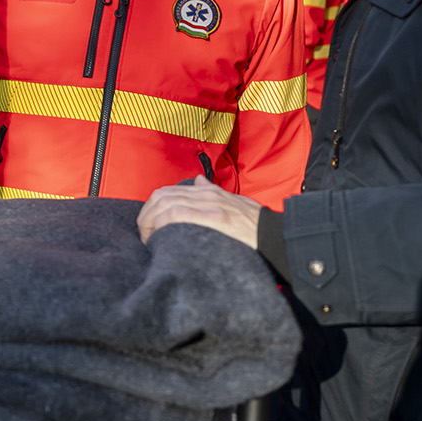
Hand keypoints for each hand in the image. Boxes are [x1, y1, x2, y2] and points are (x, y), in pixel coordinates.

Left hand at [137, 176, 261, 247]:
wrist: (276, 235)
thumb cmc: (256, 224)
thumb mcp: (234, 201)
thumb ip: (214, 192)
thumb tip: (198, 180)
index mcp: (209, 191)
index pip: (169, 191)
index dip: (153, 208)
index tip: (149, 225)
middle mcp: (207, 194)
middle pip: (162, 196)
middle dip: (147, 215)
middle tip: (145, 234)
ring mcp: (210, 205)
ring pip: (166, 204)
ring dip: (150, 222)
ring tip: (149, 239)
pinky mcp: (214, 218)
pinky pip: (177, 214)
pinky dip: (161, 225)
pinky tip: (158, 238)